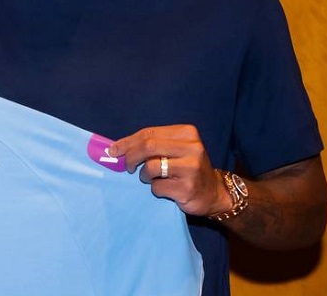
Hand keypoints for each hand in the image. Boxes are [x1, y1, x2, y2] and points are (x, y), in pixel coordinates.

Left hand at [107, 125, 230, 216]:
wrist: (213, 193)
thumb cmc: (187, 168)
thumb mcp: (175, 149)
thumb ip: (152, 144)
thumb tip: (117, 148)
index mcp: (187, 133)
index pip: (149, 133)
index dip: (127, 142)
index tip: (113, 150)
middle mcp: (192, 148)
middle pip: (148, 146)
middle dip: (130, 157)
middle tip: (126, 166)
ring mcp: (191, 168)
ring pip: (151, 167)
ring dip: (144, 175)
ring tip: (151, 178)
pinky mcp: (188, 188)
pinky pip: (157, 187)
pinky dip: (155, 189)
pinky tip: (165, 189)